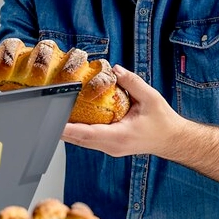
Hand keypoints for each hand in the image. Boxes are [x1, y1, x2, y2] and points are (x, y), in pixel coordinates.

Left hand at [61, 65, 186, 157]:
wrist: (172, 139)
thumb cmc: (163, 122)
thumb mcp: (151, 98)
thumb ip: (132, 82)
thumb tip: (115, 70)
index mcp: (120, 136)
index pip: (87, 134)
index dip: (69, 129)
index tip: (55, 123)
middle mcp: (112, 146)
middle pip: (79, 140)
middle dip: (61, 129)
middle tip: (46, 117)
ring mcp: (110, 148)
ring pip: (82, 142)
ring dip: (68, 131)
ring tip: (52, 118)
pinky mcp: (109, 146)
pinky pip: (88, 140)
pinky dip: (77, 132)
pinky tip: (69, 121)